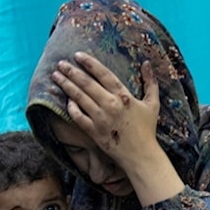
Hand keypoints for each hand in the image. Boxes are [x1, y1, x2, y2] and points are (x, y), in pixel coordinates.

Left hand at [52, 53, 161, 171]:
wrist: (141, 155)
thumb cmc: (147, 129)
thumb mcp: (153, 104)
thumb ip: (150, 82)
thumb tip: (147, 63)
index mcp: (124, 96)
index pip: (103, 74)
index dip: (89, 63)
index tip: (77, 55)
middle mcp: (110, 105)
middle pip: (87, 84)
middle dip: (72, 72)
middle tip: (60, 63)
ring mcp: (100, 119)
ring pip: (79, 97)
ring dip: (66, 85)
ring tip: (56, 76)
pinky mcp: (94, 132)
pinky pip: (78, 116)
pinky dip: (71, 107)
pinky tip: (66, 99)